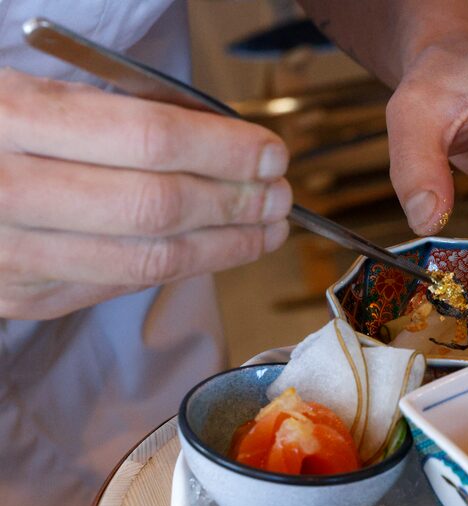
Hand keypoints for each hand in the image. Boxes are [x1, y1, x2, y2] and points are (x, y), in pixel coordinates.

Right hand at [0, 69, 291, 318]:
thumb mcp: (29, 88)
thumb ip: (115, 112)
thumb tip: (218, 141)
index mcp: (8, 119)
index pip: (147, 140)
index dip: (224, 151)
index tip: (272, 153)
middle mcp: (4, 191)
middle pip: (156, 208)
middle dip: (236, 204)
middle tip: (281, 196)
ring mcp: (9, 255)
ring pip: (145, 259)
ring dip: (224, 247)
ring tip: (266, 228)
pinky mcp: (19, 295)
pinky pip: (119, 283)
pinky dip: (178, 266)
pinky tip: (214, 249)